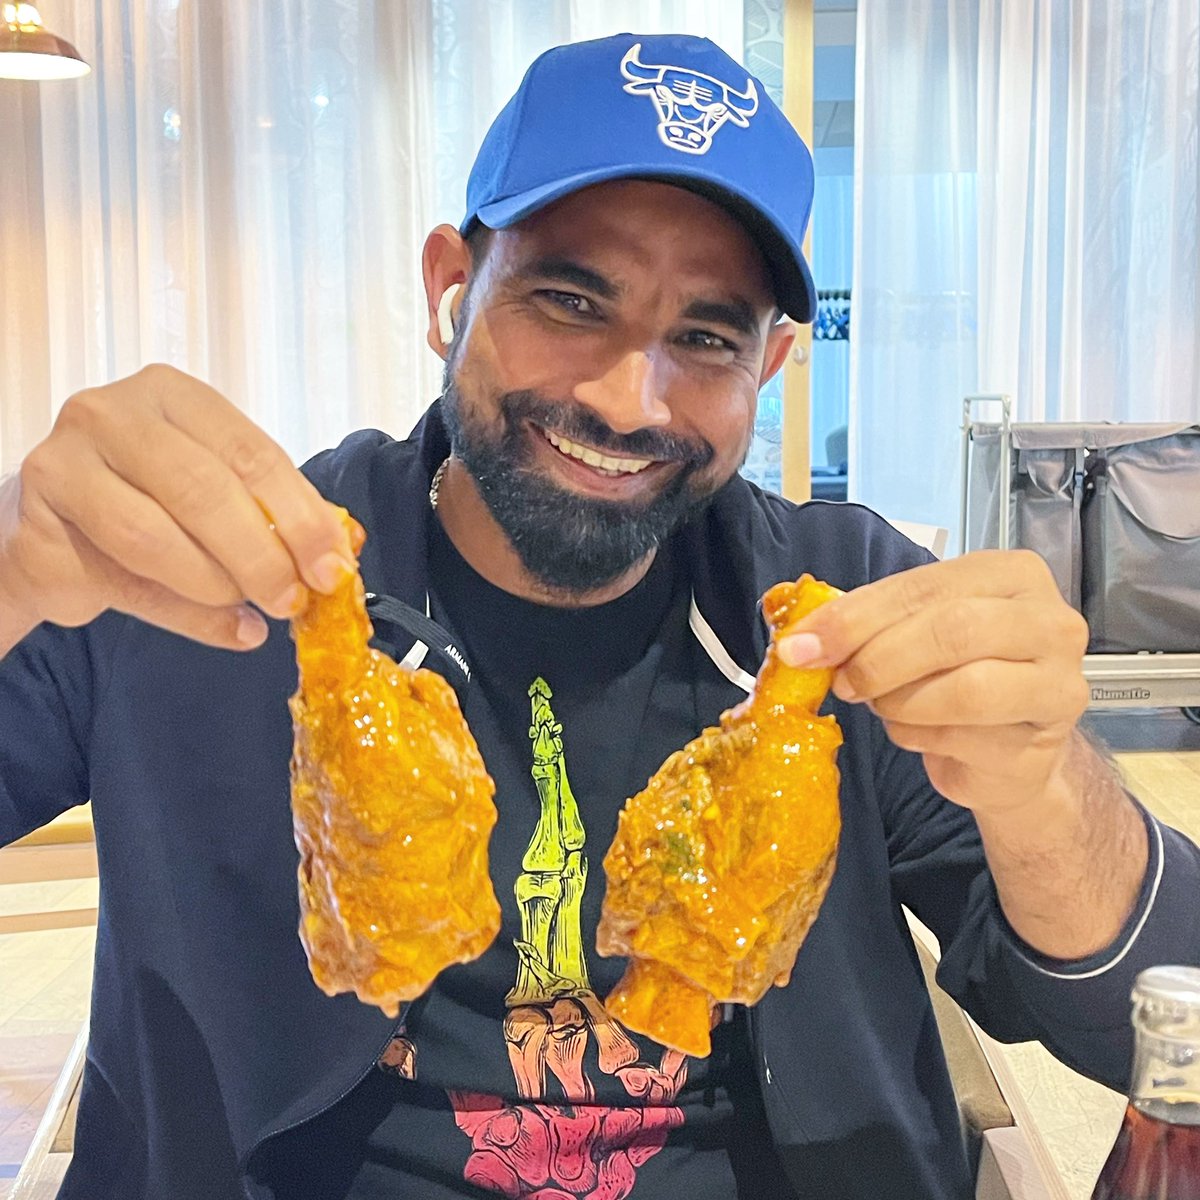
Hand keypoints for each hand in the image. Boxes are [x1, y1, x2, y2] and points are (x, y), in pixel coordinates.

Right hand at [0, 364, 354, 651]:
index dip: (300, 517)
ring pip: (153, 537)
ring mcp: (64, 466)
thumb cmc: (148, 501)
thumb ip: (277, 515)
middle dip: (260, 556)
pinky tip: (227, 629)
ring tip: (248, 607)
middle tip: (290, 598)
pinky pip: (123, 582)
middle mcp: (112, 416)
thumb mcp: (220, 493)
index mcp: (173, 395)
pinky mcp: (37, 529)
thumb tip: (340, 557)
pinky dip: (186, 616)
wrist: (57, 531)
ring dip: (217, 585)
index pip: (251, 453)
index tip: (330, 568)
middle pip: (203, 491)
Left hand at [778, 551, 1090, 815]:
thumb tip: (799, 642)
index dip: (856, 617)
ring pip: (964, 690)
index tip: (801, 646)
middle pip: (952, 630)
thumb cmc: (956, 675)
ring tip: (883, 705)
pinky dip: (917, 737)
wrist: (1005, 751)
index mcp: (1012, 575)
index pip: (925, 587)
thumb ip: (865, 626)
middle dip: (878, 659)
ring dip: (900, 702)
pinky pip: (962, 738)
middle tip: (842, 683)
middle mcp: (1049, 622)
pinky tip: (916, 732)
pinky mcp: (1042, 745)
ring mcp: (1058, 685)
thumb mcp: (911, 632)